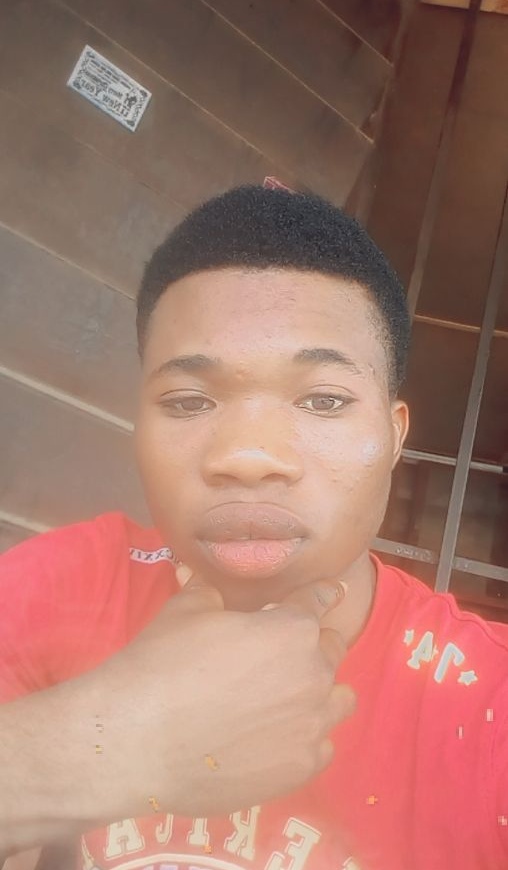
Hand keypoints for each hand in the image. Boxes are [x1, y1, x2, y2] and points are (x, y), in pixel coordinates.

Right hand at [82, 569, 354, 820]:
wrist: (138, 739)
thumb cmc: (162, 664)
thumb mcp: (185, 611)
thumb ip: (209, 592)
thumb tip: (202, 578)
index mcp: (293, 627)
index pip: (319, 601)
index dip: (320, 595)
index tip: (331, 593)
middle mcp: (314, 673)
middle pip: (333, 650)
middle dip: (312, 645)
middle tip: (281, 653)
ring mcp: (312, 725)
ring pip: (339, 700)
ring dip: (320, 692)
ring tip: (289, 698)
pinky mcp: (300, 768)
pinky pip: (322, 746)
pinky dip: (306, 737)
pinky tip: (277, 738)